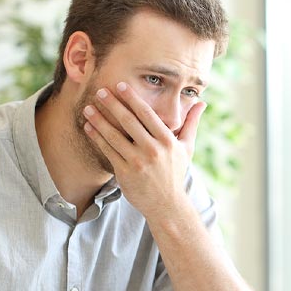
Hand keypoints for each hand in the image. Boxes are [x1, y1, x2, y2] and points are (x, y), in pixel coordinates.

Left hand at [82, 82, 206, 219]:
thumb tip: (202, 103)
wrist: (167, 205)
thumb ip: (192, 123)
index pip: (147, 114)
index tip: (121, 85)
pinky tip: (89, 127)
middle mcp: (153, 150)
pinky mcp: (125, 173)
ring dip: (99, 120)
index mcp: (168, 140)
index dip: (132, 98)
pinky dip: (97, 138)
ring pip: (114, 136)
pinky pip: (108, 151)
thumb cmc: (176, 173)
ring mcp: (138, 162)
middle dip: (113, 105)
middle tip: (100, 91)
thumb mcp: (187, 148)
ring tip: (88, 108)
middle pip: (129, 121)